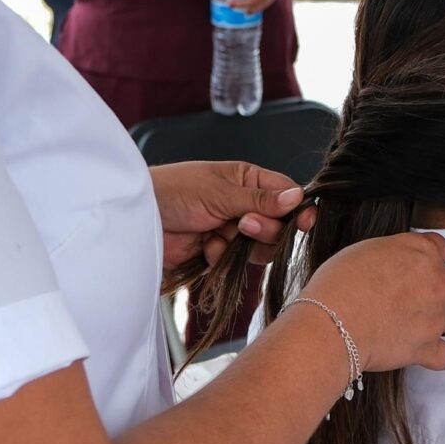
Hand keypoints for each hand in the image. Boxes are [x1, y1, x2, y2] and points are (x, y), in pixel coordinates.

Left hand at [151, 160, 311, 290]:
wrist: (138, 219)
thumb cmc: (174, 191)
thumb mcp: (220, 192)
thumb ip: (260, 199)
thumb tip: (298, 197)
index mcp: (248, 181)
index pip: (287, 194)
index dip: (299, 208)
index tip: (306, 221)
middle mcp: (244, 205)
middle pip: (279, 226)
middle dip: (265, 229)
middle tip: (243, 225)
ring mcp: (231, 231)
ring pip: (261, 248)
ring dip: (245, 246)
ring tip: (222, 236)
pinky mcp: (218, 253)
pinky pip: (236, 263)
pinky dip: (222, 258)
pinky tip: (205, 248)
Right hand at [301, 231, 444, 373]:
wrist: (332, 325)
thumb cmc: (339, 285)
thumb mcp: (365, 250)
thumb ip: (393, 255)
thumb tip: (396, 265)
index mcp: (422, 252)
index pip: (441, 248)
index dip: (428, 259)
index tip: (417, 267)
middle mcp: (436, 282)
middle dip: (435, 288)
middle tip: (410, 297)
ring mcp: (436, 317)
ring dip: (439, 318)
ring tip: (416, 323)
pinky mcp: (428, 348)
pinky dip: (439, 354)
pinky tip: (428, 351)